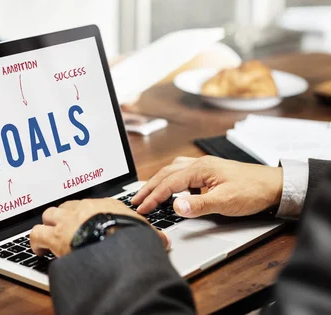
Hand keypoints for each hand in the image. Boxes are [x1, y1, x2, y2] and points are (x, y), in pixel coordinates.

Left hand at [29, 198, 169, 257]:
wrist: (118, 246)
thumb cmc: (132, 239)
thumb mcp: (146, 234)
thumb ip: (151, 235)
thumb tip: (164, 241)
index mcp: (106, 205)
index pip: (91, 205)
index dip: (86, 215)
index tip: (85, 222)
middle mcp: (84, 208)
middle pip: (67, 206)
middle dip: (63, 217)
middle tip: (64, 229)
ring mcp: (68, 221)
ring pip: (49, 215)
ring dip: (47, 226)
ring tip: (48, 237)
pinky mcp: (55, 236)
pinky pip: (36, 234)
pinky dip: (35, 242)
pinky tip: (38, 250)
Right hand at [131, 156, 282, 217]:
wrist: (275, 185)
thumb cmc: (253, 191)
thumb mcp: (226, 202)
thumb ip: (199, 205)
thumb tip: (176, 206)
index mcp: (200, 169)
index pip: (168, 184)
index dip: (153, 197)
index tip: (141, 209)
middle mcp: (199, 164)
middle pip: (166, 174)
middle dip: (148, 188)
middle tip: (135, 201)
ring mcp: (204, 167)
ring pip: (172, 171)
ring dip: (157, 181)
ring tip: (146, 193)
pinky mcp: (209, 172)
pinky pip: (182, 171)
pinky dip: (170, 179)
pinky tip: (171, 186)